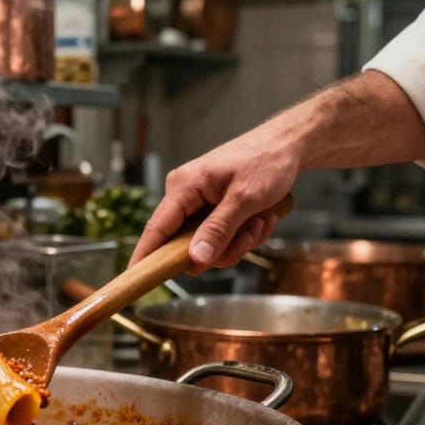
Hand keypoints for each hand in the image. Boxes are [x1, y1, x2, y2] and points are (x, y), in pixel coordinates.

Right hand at [129, 119, 302, 271]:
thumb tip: (195, 259)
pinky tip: (262, 219)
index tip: (135, 279)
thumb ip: (219, 229)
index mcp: (183, 187)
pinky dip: (243, 235)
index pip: (156, 229)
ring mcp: (200, 204)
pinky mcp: (214, 209)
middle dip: (221, 249)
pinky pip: (221, 237)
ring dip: (238, 242)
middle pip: (186, 245)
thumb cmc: (266, 161)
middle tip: (247, 237)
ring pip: (208, 245)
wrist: (288, 145)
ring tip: (260, 222)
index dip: (145, 257)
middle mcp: (185, 196)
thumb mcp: (245, 198)